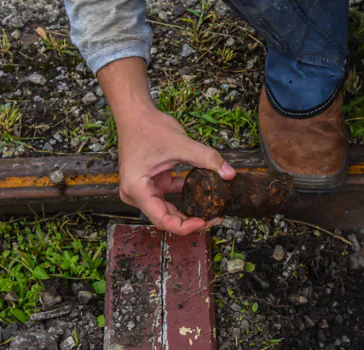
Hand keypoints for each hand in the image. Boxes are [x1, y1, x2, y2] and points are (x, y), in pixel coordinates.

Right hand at [117, 105, 235, 233]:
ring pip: (167, 210)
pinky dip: (184, 197)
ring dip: (188, 211)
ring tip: (211, 210)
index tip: (204, 222)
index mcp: (137, 189)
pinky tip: (201, 194)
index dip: (185, 226)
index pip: (162, 220)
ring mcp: (142, 190)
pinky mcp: (150, 184)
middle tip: (214, 218)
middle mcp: (135, 194)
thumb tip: (229, 173)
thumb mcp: (181, 143)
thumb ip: (207, 158)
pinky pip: (168, 197)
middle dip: (190, 221)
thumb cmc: (147, 127)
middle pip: (165, 218)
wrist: (134, 114)